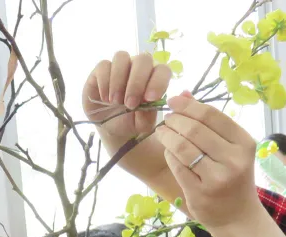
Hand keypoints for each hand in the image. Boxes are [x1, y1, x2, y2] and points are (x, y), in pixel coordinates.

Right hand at [84, 52, 176, 186]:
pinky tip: (106, 98)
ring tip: (116, 102)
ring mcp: (120, 67)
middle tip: (130, 104)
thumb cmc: (134, 123)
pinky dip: (105, 82)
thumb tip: (185, 93)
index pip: (162, 69)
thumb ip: (158, 108)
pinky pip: (103, 65)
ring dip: (119, 80)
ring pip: (122, 57)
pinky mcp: (101, 71)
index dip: (157, 81)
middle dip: (137, 82)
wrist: (113, 130)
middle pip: (143, 59)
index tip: (150, 99)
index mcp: (155, 77)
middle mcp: (138, 68)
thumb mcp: (147, 122)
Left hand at [154, 92, 258, 229]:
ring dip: (167, 136)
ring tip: (162, 132)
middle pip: (194, 129)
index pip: (211, 115)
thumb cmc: (232, 176)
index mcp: (244, 143)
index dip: (188, 105)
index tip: (173, 101)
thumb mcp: (230, 148)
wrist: (237, 216)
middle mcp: (234, 160)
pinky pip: (176, 166)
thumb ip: (209, 121)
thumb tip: (184, 93)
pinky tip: (168, 152)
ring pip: (182, 147)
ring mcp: (216, 178)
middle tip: (167, 119)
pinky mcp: (199, 193)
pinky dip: (168, 155)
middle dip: (174, 120)